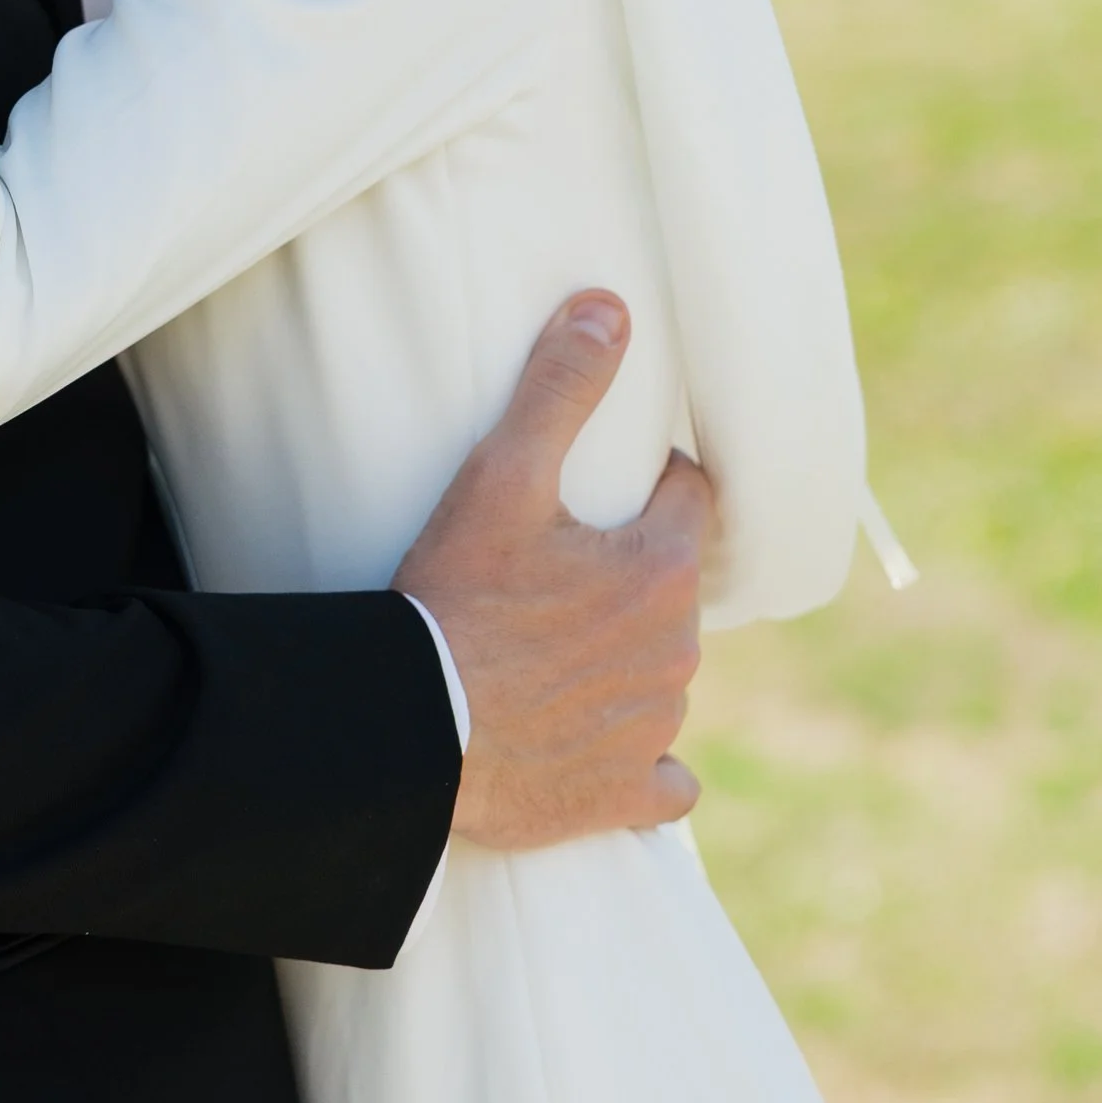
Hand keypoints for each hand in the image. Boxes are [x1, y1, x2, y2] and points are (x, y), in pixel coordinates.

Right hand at [396, 294, 709, 850]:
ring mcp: (654, 730)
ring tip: (551, 654)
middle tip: (556, 576)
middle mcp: (677, 652)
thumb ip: (559, 388)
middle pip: (673, 592)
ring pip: (663, 678)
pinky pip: (664, 782)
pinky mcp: (624, 795)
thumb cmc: (455, 598)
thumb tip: (609, 308)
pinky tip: (595, 748)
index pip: (691, 500)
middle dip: (632, 579)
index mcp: (661, 572)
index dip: (648, 489)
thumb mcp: (500, 477)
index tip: (597, 497)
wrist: (410, 729)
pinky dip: (638, 766)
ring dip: (626, 664)